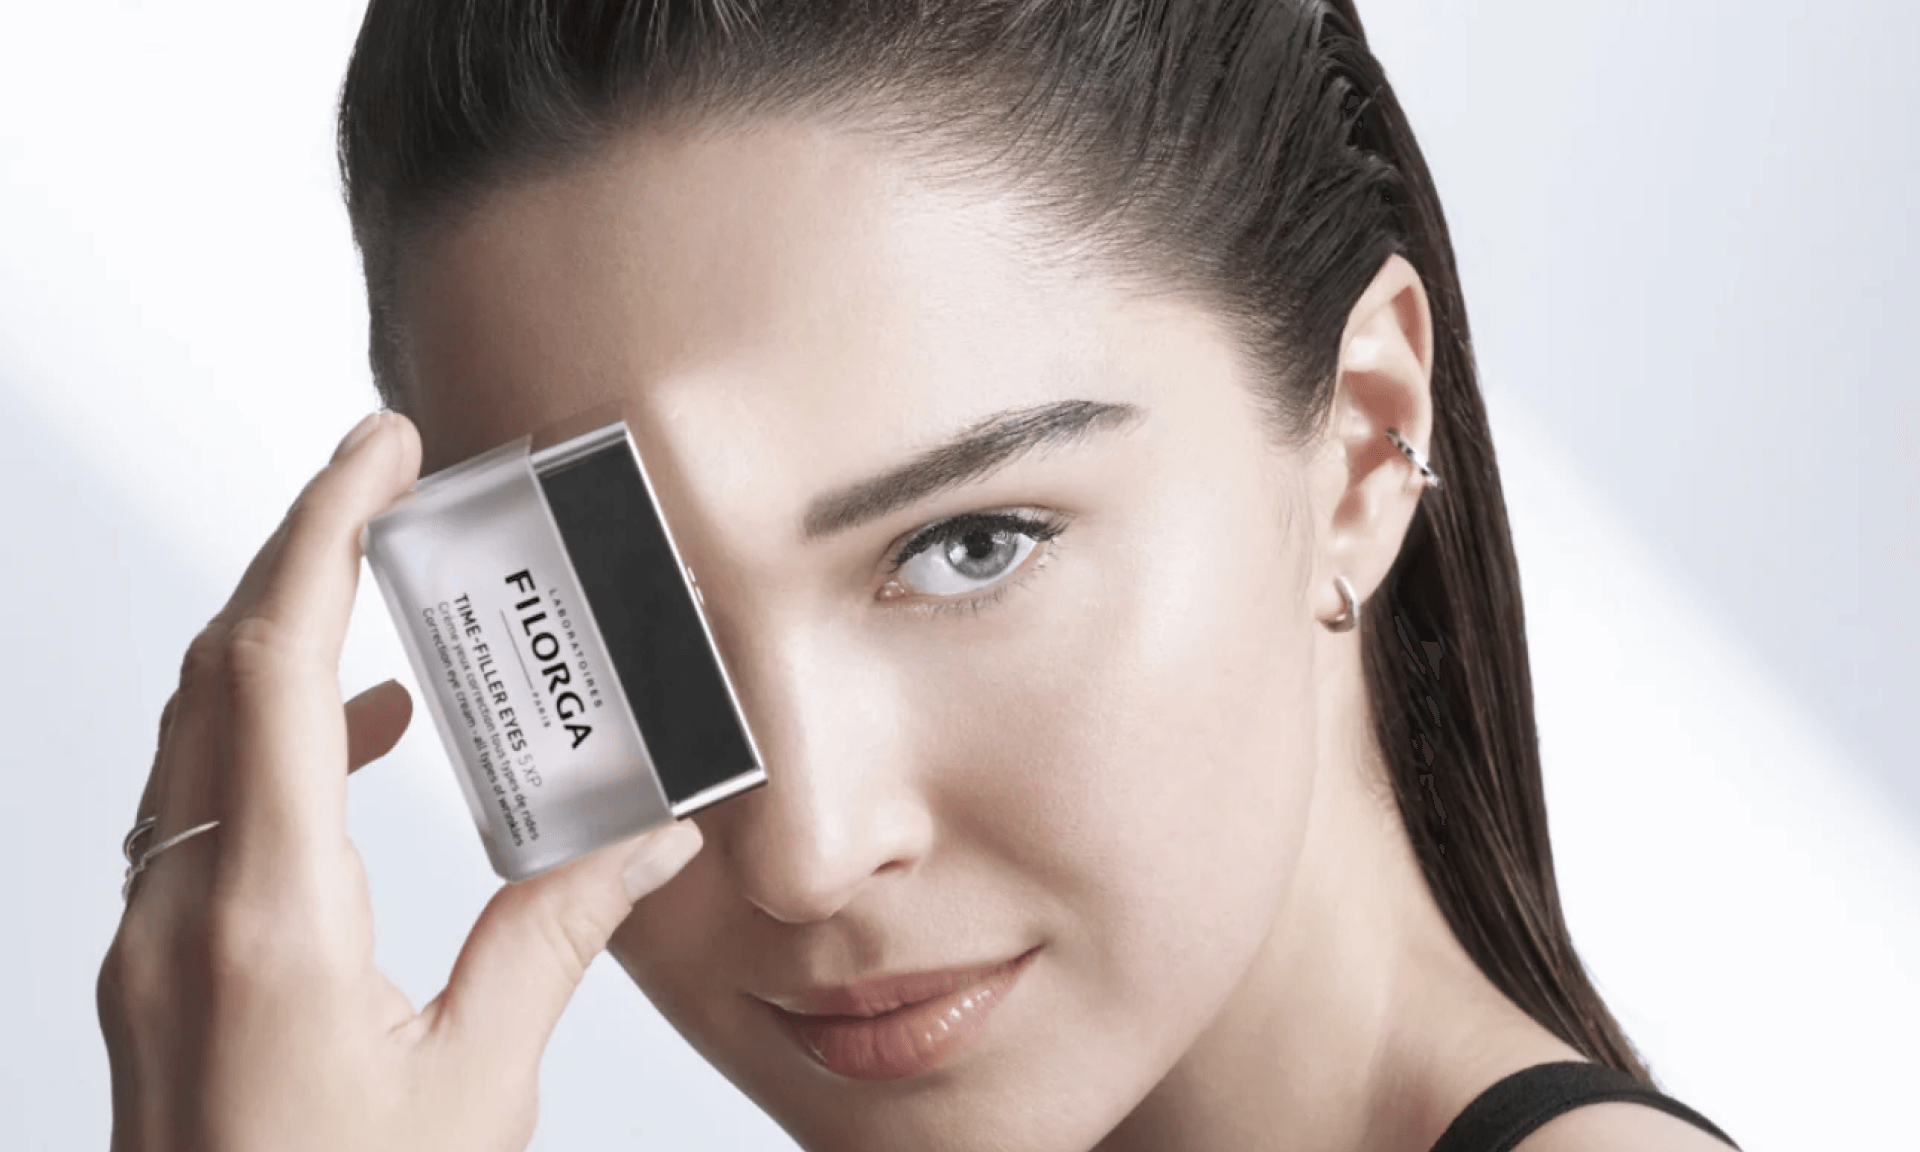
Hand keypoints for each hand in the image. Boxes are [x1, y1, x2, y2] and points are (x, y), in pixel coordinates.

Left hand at [96, 411, 704, 1151]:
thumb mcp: (476, 1086)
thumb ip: (556, 938)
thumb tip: (650, 841)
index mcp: (269, 921)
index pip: (275, 667)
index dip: (322, 530)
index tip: (377, 448)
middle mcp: (182, 911)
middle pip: (219, 670)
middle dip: (301, 552)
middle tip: (388, 484)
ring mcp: (149, 939)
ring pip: (196, 732)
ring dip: (283, 640)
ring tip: (387, 598)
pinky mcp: (153, 969)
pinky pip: (198, 803)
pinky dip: (272, 736)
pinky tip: (358, 744)